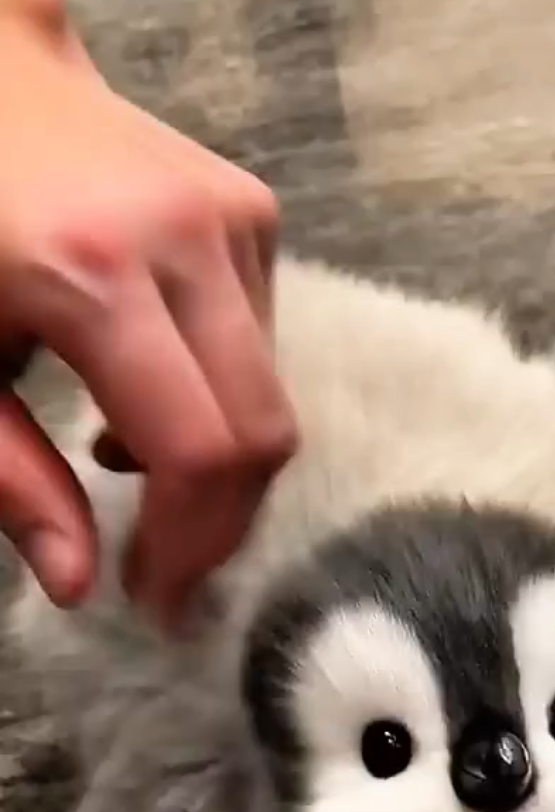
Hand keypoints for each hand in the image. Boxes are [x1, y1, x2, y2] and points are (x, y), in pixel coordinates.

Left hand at [0, 0, 295, 625]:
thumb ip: (9, 479)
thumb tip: (80, 584)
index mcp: (89, 273)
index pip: (199, 451)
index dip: (188, 548)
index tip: (157, 602)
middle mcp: (184, 236)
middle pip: (261, 431)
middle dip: (220, 524)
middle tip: (165, 566)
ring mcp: (229, 214)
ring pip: (271, 393)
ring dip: (216, 460)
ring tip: (127, 460)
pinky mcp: (249, 209)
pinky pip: (264, 342)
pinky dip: (220, 392)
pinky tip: (150, 386)